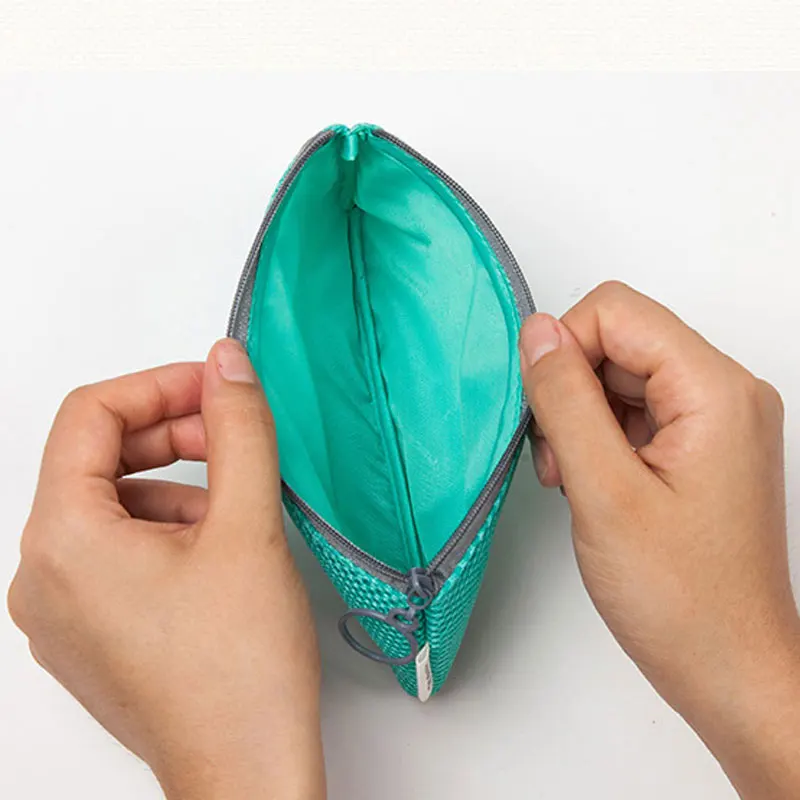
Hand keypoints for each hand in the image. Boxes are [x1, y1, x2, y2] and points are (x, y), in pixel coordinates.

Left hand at [7, 340, 324, 799]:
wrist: (247, 770)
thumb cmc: (241, 668)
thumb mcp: (246, 525)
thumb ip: (238, 428)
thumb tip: (226, 363)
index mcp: (62, 541)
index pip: (88, 415)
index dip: (158, 385)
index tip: (213, 388)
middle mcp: (42, 577)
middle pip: (96, 459)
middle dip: (169, 434)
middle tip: (233, 433)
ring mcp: (59, 612)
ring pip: (109, 505)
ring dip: (173, 483)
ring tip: (235, 502)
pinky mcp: (88, 633)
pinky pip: (112, 550)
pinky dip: (162, 527)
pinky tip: (215, 547)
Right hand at [519, 282, 799, 798]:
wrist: (729, 668)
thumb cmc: (682, 599)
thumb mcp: (604, 491)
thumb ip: (565, 401)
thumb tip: (537, 332)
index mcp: (715, 390)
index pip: (617, 312)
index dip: (564, 348)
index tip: (543, 410)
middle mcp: (724, 393)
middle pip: (619, 341)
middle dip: (570, 391)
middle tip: (558, 459)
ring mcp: (714, 421)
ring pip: (619, 376)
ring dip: (580, 419)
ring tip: (574, 480)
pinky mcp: (699, 447)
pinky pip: (633, 411)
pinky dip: (598, 439)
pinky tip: (590, 484)